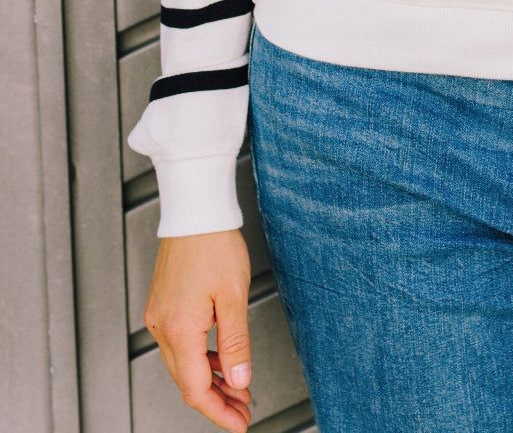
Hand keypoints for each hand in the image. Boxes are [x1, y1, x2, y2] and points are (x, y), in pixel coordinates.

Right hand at [144, 230, 252, 429]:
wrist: (195, 211)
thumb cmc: (214, 243)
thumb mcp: (234, 297)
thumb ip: (236, 344)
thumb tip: (240, 380)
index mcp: (179, 329)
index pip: (195, 389)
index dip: (218, 412)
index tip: (239, 423)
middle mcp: (162, 327)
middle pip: (187, 382)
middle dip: (216, 400)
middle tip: (243, 411)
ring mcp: (160, 316)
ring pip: (183, 365)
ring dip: (209, 380)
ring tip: (237, 387)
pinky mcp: (163, 306)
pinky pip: (179, 345)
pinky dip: (200, 358)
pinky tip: (219, 360)